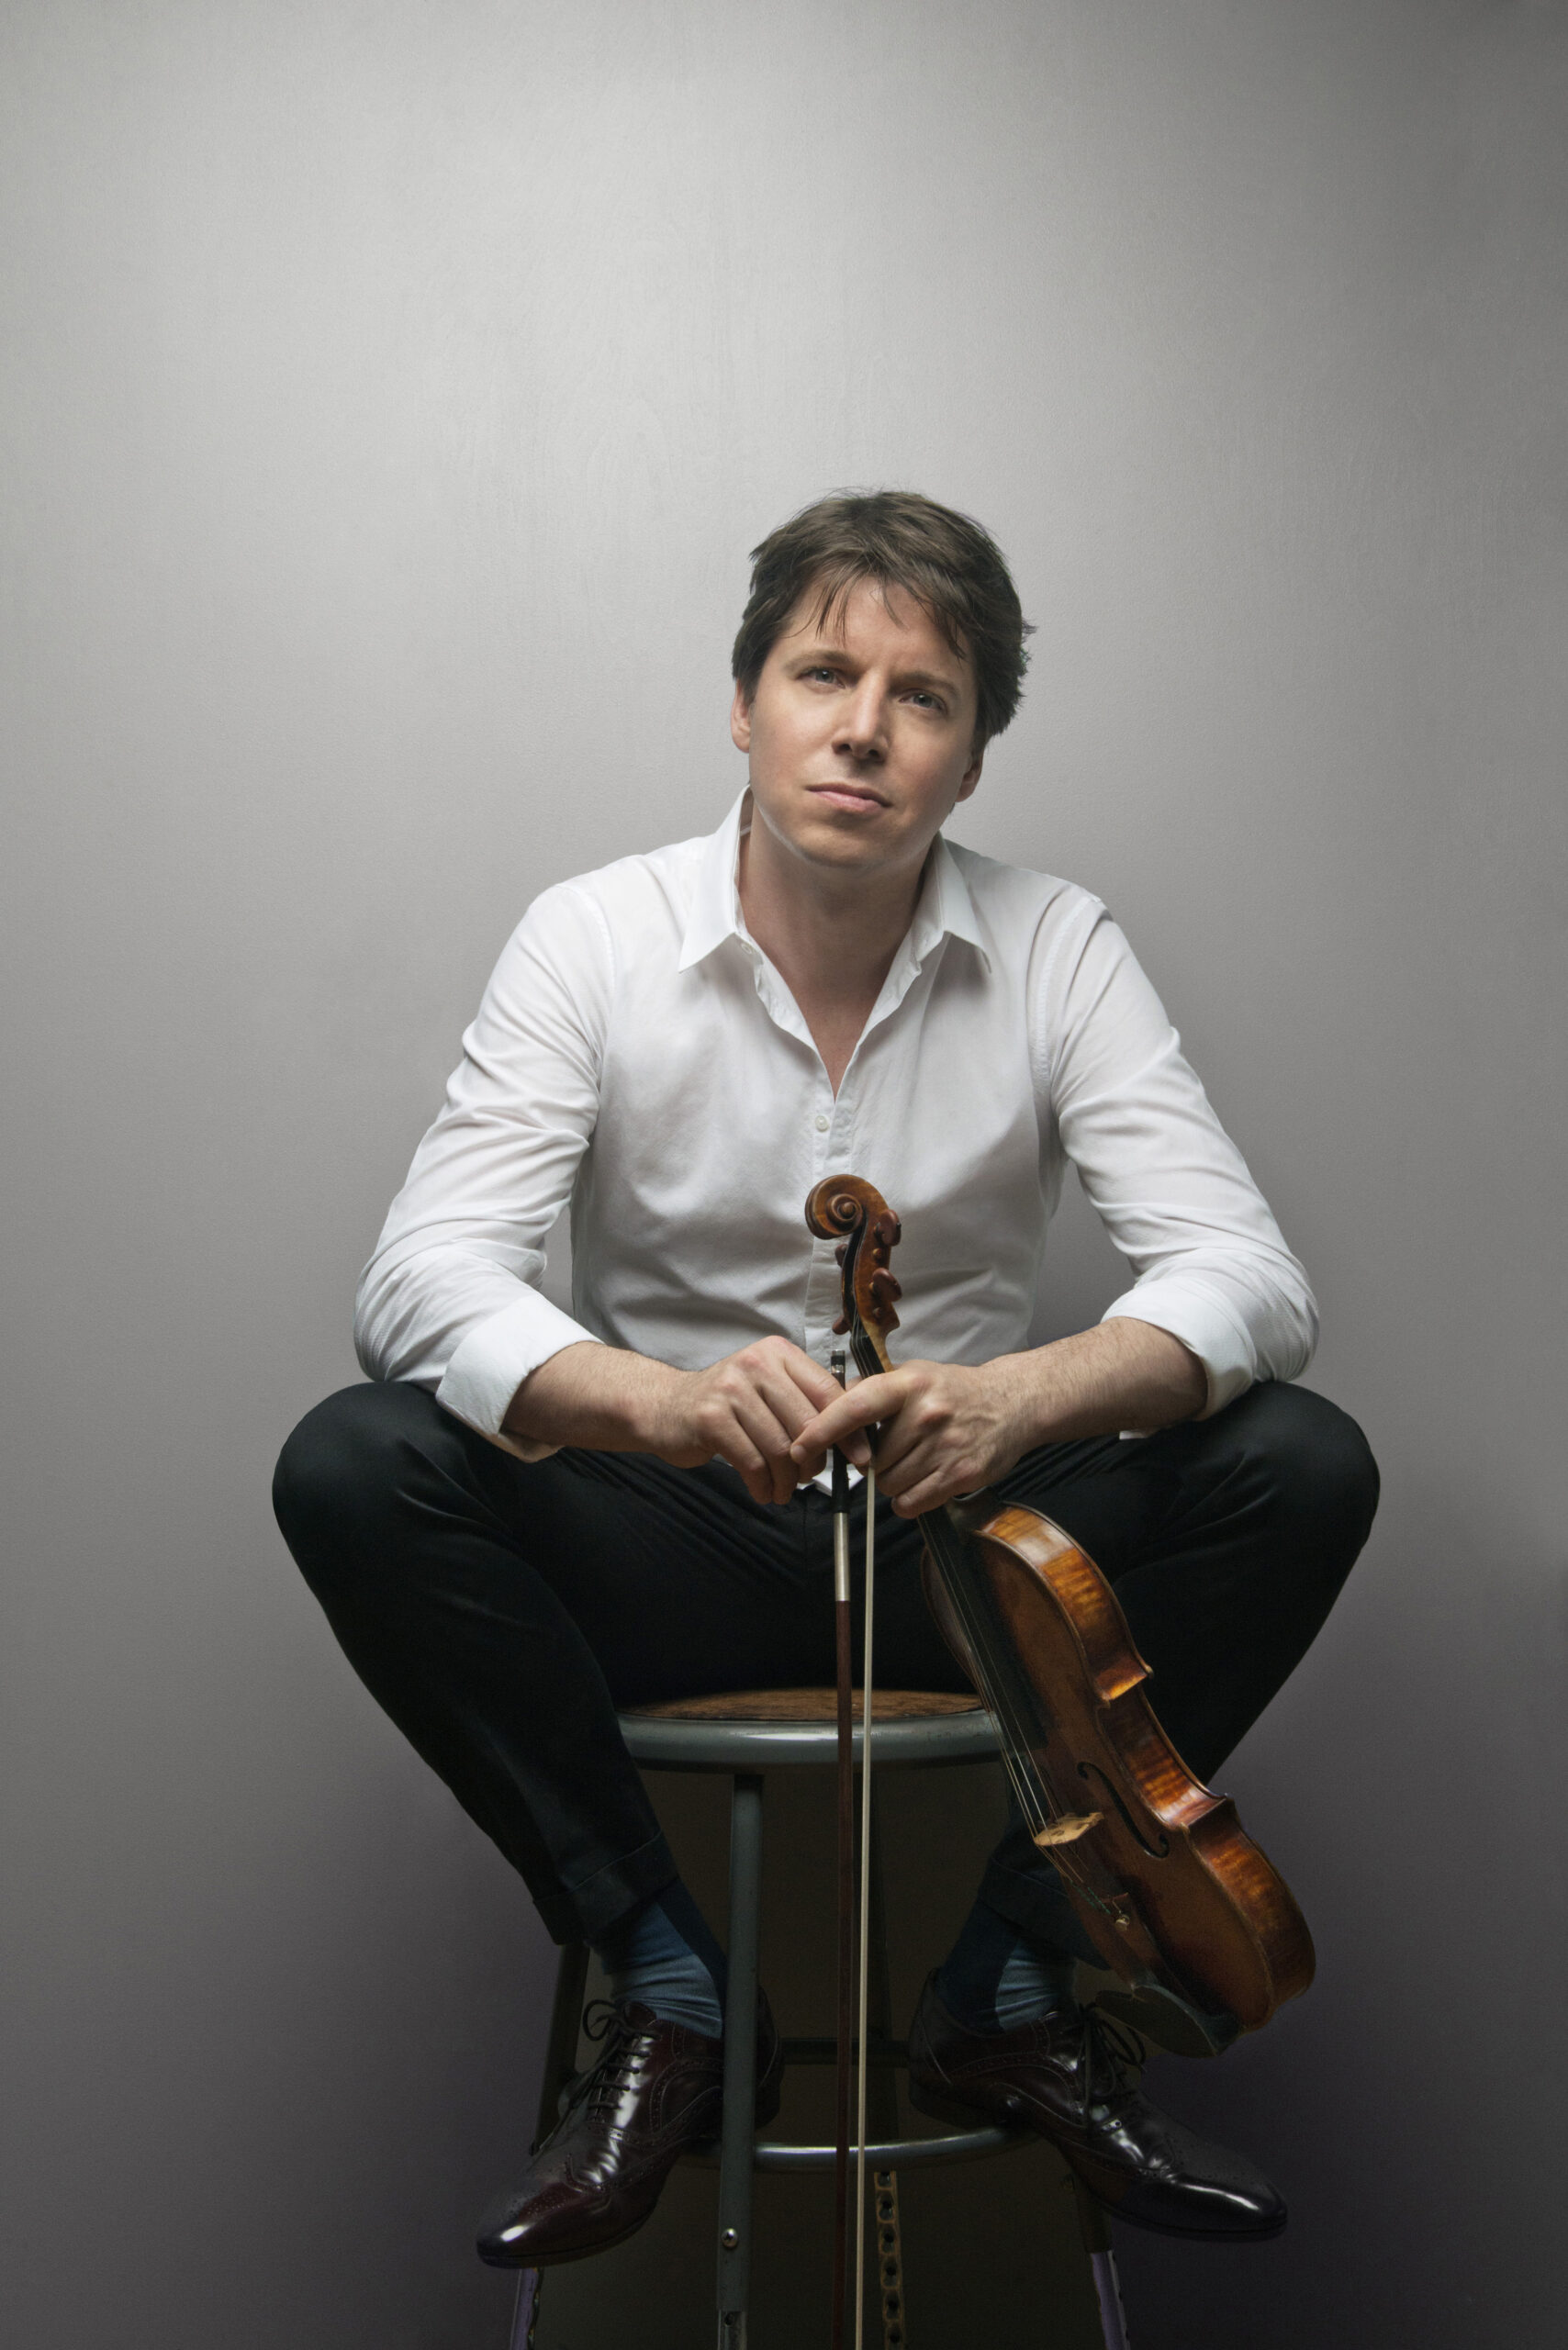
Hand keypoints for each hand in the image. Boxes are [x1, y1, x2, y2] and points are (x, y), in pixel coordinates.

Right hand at [646, 1336, 850, 1505]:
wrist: (665, 1407)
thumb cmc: (727, 1407)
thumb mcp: (769, 1392)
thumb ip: (806, 1405)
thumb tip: (856, 1439)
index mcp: (779, 1353)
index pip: (828, 1391)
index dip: (848, 1429)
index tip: (859, 1457)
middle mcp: (757, 1363)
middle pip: (808, 1424)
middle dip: (814, 1461)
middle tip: (808, 1479)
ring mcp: (731, 1388)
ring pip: (781, 1448)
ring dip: (787, 1480)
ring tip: (783, 1490)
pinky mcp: (711, 1417)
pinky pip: (753, 1462)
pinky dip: (763, 1485)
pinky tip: (763, 1491)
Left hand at [790, 1357, 1036, 1516]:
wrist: (1013, 1403)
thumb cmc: (953, 1391)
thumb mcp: (913, 1375)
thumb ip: (871, 1390)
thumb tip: (824, 1406)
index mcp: (908, 1385)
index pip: (855, 1408)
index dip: (822, 1430)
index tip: (799, 1446)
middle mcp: (926, 1413)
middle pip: (871, 1461)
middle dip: (873, 1463)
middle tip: (895, 1449)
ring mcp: (946, 1445)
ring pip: (889, 1485)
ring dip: (893, 1481)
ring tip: (915, 1460)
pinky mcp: (962, 1474)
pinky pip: (912, 1503)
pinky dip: (909, 1500)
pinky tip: (925, 1479)